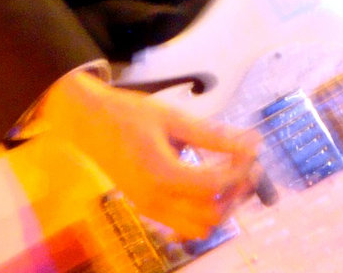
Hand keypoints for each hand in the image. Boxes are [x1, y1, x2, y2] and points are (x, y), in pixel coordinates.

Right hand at [37, 70, 257, 239]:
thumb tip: (248, 143)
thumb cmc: (129, 115)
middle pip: (212, 216)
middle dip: (237, 192)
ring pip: (200, 228)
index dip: (240, 169)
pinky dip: (205, 212)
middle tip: (250, 165)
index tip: (253, 150)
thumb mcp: (173, 118)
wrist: (89, 124)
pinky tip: (213, 184)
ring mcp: (150, 210)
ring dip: (223, 206)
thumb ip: (211, 135)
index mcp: (161, 175)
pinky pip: (184, 226)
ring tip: (235, 175)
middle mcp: (154, 201)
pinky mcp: (148, 209)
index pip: (214, 186)